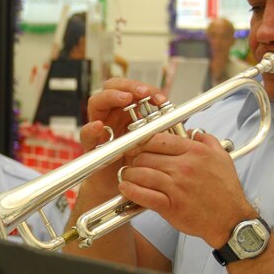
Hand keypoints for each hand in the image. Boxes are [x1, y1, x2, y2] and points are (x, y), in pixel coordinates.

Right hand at [77, 79, 166, 196]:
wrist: (122, 187)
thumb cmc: (139, 163)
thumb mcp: (154, 144)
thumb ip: (164, 132)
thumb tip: (187, 124)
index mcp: (127, 111)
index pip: (134, 90)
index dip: (147, 90)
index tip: (162, 99)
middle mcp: (112, 114)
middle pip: (113, 87)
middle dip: (129, 86)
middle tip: (143, 93)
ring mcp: (99, 126)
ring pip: (97, 101)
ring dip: (112, 97)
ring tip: (126, 99)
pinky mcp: (90, 144)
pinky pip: (86, 133)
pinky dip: (91, 129)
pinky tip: (99, 127)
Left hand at [120, 130, 252, 247]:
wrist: (231, 220)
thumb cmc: (226, 192)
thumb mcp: (223, 158)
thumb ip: (207, 140)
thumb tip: (194, 132)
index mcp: (195, 152)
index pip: (159, 139)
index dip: (143, 142)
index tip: (137, 146)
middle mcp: (184, 167)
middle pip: (146, 156)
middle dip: (135, 158)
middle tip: (132, 162)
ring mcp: (176, 186)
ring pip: (141, 174)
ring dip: (130, 174)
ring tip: (127, 176)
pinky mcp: (171, 206)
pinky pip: (144, 195)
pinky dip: (131, 191)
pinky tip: (126, 188)